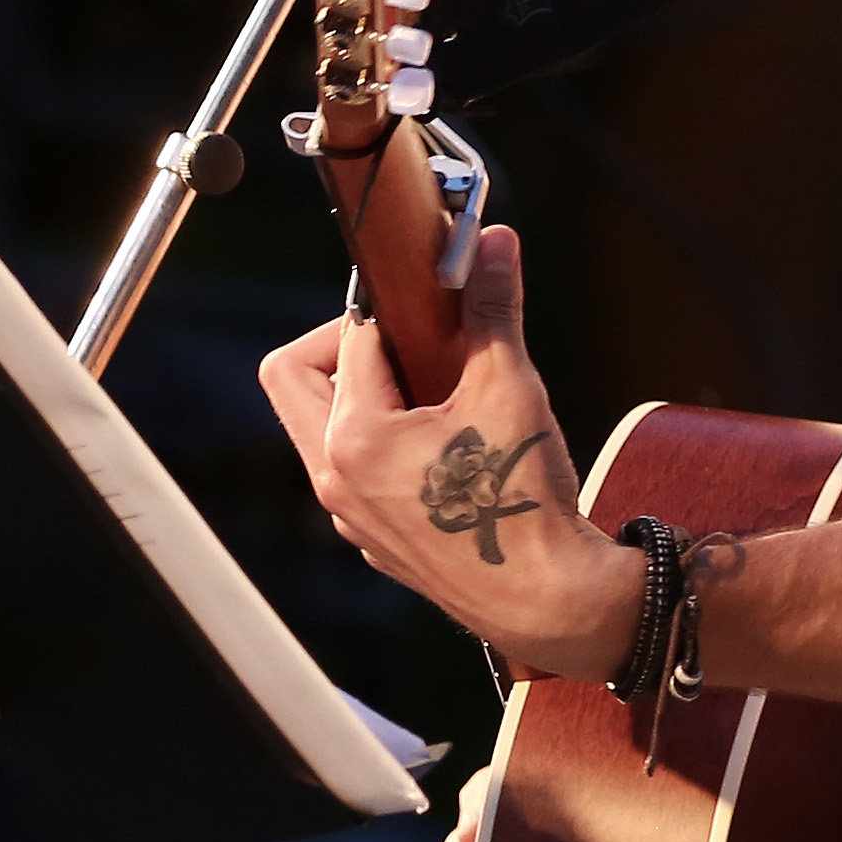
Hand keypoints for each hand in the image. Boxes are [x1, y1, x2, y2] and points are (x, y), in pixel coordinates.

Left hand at [256, 225, 639, 677]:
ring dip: (363, 394)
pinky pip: (350, 470)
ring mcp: (349, 514)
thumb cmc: (523, 500)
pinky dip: (381, 440)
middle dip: (344, 344)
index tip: (428, 296)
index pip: (348, 336)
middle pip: (293, 379)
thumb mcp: (510, 386)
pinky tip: (443, 440)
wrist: (548, 598)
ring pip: (320, 428)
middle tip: (406, 339)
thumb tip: (493, 242)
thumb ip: (493, 307)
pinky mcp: (372, 538)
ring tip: (432, 387)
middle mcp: (335, 478)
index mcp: (355, 437)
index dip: (392, 304)